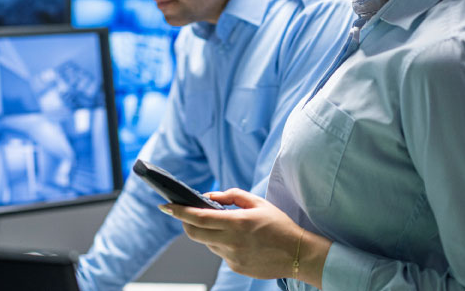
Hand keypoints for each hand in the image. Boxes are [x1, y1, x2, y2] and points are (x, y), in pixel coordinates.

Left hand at [161, 188, 329, 286]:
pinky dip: (221, 243)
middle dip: (184, 223)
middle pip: (194, 234)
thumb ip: (231, 196)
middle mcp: (232, 242)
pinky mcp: (236, 268)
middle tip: (182, 213)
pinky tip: (236, 239)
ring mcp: (232, 257)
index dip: (179, 212)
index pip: (198, 218)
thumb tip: (209, 197)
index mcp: (237, 223)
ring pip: (207, 243)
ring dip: (206, 233)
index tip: (165, 205)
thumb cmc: (279, 225)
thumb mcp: (258, 202)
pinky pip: (220, 253)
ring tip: (220, 224)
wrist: (299, 254)